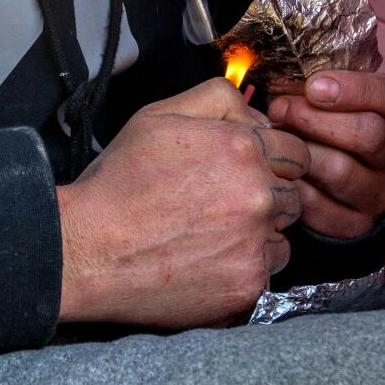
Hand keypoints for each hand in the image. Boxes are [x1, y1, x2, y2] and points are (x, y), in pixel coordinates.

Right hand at [56, 78, 309, 328]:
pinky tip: (207, 263)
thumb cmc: (120, 182)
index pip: (296, 152)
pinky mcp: (248, 286)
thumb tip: (260, 115)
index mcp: (242, 147)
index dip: (273, 161)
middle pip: (293, 195)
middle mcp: (257, 194)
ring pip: (282, 236)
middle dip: (266, 198)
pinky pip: (267, 273)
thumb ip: (219, 99)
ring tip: (210, 236)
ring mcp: (255, 243)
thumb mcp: (160, 116)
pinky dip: (244, 269)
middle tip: (220, 207)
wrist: (88, 249)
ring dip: (259, 236)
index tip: (246, 175)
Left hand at [265, 71, 384, 238]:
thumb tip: (282, 86)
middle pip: (368, 134)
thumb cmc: (326, 134)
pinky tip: (279, 173)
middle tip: (280, 110)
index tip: (313, 86)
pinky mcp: (355, 224)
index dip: (354, 89)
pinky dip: (294, 187)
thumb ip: (316, 91)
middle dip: (316, 119)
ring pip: (342, 170)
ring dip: (302, 152)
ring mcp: (379, 195)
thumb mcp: (331, 106)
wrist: (339, 192)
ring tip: (275, 141)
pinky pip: (320, 206)